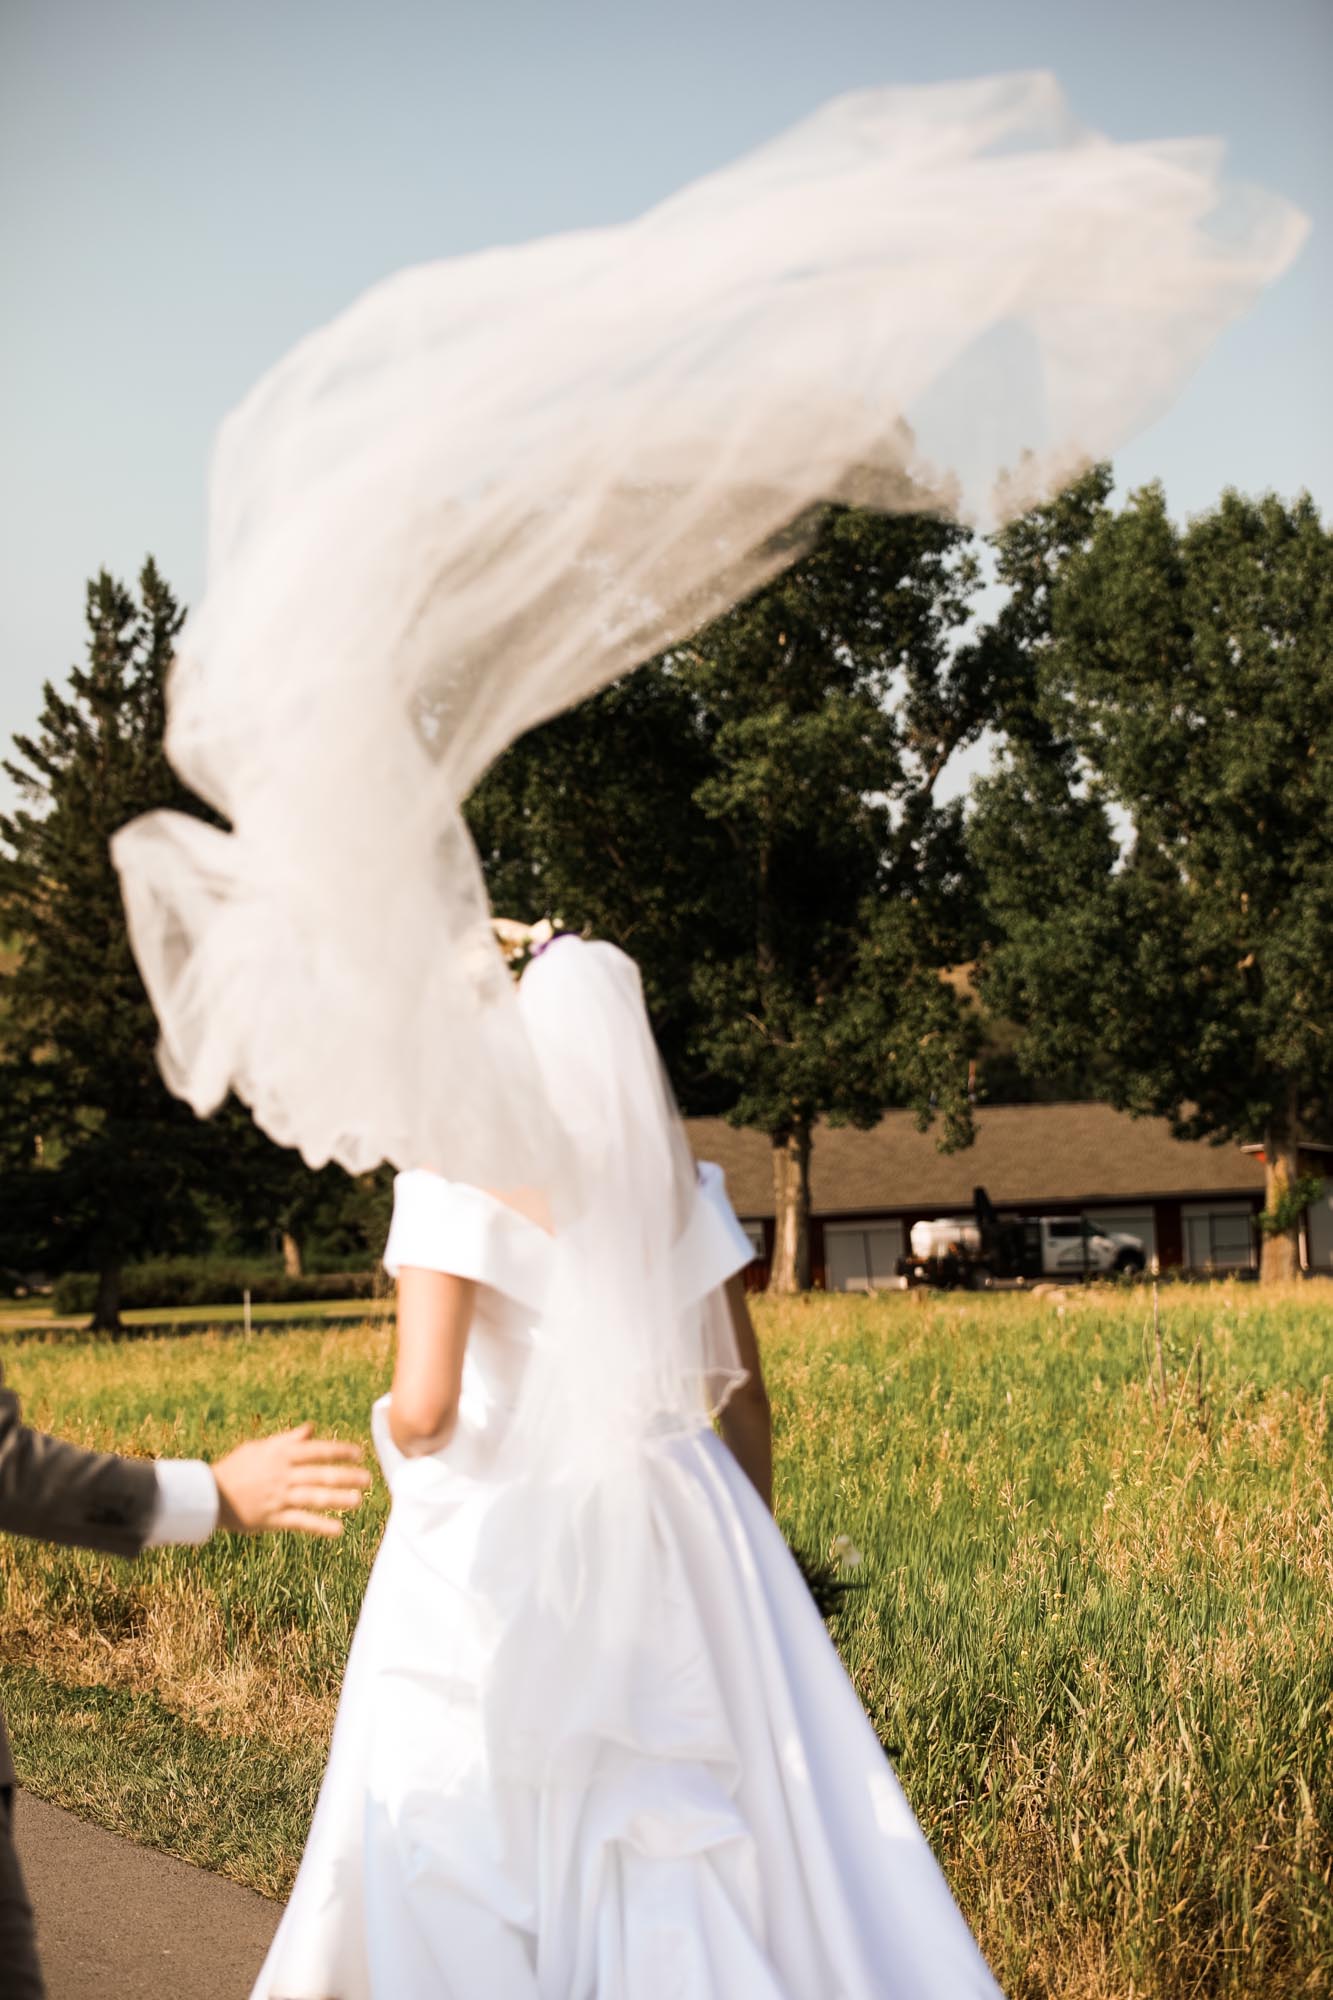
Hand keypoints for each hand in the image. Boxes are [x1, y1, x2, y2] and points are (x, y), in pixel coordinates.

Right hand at [211, 1423, 370, 1537]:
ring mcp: (278, 1497)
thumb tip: (312, 1428)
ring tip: (359, 1501)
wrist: (208, 1494)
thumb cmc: (236, 1467)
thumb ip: (288, 1439)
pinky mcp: (272, 1518)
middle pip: (320, 1474)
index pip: (317, 1450)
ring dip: (338, 1499)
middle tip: (368, 1478)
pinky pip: (300, 1522)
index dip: (339, 1451)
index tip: (359, 1453)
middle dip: (346, 1476)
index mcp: (280, 1454)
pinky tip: (338, 1529)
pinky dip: (320, 1526)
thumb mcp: (260, 1447)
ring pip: (314, 1497)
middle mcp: (282, 1474)